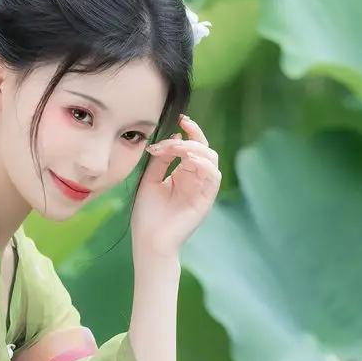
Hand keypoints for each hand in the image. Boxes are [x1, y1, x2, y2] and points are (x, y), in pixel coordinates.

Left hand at [130, 115, 219, 262]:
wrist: (149, 241)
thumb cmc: (147, 215)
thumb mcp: (150, 179)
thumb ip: (160, 159)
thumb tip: (172, 137)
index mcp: (183, 174)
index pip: (192, 146)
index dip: (189, 131)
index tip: (178, 119)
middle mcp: (195, 179)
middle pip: (204, 148)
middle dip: (193, 135)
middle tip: (178, 131)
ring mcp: (202, 190)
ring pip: (211, 159)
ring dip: (197, 148)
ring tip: (180, 148)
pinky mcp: (206, 201)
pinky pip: (213, 177)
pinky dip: (205, 165)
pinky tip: (190, 160)